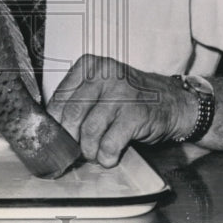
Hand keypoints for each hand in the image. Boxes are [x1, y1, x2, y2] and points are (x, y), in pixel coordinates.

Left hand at [47, 54, 194, 167]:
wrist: (171, 102)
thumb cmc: (129, 98)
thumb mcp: (101, 87)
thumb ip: (77, 99)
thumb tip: (52, 128)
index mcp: (90, 65)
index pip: (60, 97)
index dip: (55, 123)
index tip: (58, 137)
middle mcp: (104, 74)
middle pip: (72, 114)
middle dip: (71, 139)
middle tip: (76, 149)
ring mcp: (121, 93)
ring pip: (89, 131)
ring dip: (89, 150)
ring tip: (95, 153)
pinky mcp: (135, 114)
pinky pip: (109, 143)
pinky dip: (106, 156)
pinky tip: (109, 156)